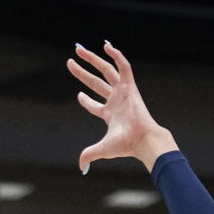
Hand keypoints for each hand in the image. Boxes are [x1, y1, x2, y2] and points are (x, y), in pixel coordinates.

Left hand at [67, 40, 175, 172]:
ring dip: (92, 59)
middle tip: (70, 61)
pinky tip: (107, 46)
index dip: (85, 100)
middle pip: (96, 82)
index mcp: (110, 114)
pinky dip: (117, 56)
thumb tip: (81, 167)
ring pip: (106, 70)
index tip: (78, 95)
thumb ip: (89, 155)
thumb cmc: (126, 145)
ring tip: (79, 49)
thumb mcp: (103, 149)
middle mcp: (116, 100)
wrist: (142, 139)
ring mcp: (123, 92)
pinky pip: (124, 66)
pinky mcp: (131, 86)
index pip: (95, 104)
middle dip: (82, 72)